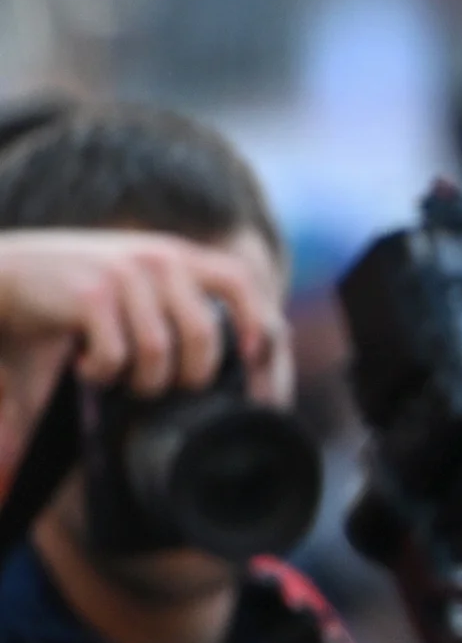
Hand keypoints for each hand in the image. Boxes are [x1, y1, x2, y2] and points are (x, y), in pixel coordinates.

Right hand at [0, 230, 274, 396]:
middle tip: (162, 387)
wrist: (5, 269)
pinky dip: (102, 373)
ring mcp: (124, 275)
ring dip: (142, 381)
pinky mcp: (90, 295)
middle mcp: (157, 258)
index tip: (254, 358)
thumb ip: (179, 302)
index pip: (240, 280)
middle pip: (203, 334)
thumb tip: (245, 351)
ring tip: (120, 377)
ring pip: (159, 353)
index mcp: (176, 255)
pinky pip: (116, 356)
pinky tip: (85, 366)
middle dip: (189, 376)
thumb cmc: (79, 289)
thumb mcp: (136, 281)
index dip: (256, 321)